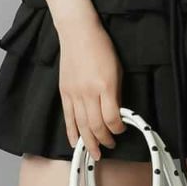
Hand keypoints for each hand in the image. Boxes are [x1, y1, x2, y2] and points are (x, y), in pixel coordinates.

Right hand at [56, 14, 126, 158]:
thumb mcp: (117, 70)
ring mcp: (74, 93)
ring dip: (89, 141)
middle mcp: (88, 92)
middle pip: (96, 125)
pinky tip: (76, 142)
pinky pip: (67, 117)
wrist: (78, 32)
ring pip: (81, 125)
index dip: (118, 129)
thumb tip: (116, 114)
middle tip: (110, 146)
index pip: (112, 118)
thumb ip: (116, 94)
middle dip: (104, 140)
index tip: (122, 130)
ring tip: (95, 153)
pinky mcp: (64, 92)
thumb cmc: (101, 48)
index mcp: (105, 86)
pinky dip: (72, 132)